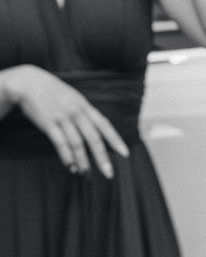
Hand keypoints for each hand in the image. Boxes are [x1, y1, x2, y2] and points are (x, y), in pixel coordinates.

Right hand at [1, 65, 129, 178]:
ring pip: (77, 143)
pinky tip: (70, 166)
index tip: (125, 154)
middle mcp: (77, 113)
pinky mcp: (48, 123)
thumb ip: (84, 113)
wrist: (29, 82)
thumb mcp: (74, 98)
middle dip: (102, 157)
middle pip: (93, 138)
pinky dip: (66, 156)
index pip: (105, 125)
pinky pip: (60, 142)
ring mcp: (63, 118)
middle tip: (109, 174)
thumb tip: (96, 129)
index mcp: (85, 107)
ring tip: (86, 174)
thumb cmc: (53, 93)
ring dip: (82, 161)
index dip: (115, 140)